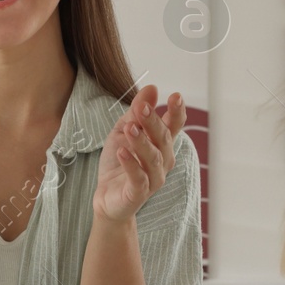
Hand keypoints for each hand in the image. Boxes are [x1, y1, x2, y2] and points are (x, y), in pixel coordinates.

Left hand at [94, 85, 186, 223]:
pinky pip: (138, 178)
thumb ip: (136, 111)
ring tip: (130, 128)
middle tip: (141, 107)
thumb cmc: (120, 162)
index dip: (176, 112)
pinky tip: (122, 152)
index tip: (175, 96)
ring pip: (152, 158)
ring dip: (141, 142)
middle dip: (153, 122)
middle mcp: (163, 161)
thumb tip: (151, 87)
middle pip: (162, 139)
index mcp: (161, 144)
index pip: (174, 126)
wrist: (107, 197)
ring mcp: (153, 179)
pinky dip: (131, 165)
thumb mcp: (123, 130)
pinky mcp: (138, 194)